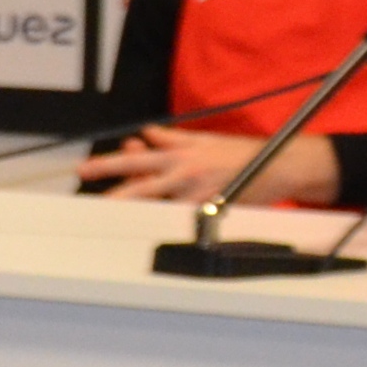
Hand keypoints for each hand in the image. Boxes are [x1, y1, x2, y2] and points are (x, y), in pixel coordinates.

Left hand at [75, 126, 338, 207]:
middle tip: (88, 195)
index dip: (110, 162)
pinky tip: (152, 233)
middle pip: (141, 179)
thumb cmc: (242, 153)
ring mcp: (199, 190)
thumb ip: (173, 139)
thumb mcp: (204, 140)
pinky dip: (170, 224)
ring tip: (112, 218)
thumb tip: (145, 134)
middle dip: (114, 186)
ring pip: (160, 202)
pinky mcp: (215, 206)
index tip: (85, 168)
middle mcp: (185, 169)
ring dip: (137, 210)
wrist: (281, 163)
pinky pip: (187, 218)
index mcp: (181, 153)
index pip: (138, 156)